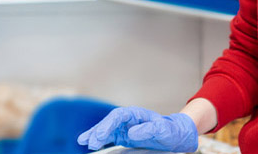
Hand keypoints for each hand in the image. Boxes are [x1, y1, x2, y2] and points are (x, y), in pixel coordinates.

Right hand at [77, 106, 197, 151]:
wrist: (174, 135)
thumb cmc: (169, 131)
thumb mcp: (163, 130)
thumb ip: (150, 129)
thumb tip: (132, 131)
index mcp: (137, 114)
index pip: (119, 116)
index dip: (108, 125)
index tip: (100, 136)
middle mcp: (128, 119)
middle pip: (110, 122)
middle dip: (99, 130)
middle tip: (90, 142)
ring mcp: (124, 128)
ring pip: (107, 129)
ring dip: (95, 134)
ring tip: (83, 141)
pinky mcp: (123, 137)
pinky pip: (109, 137)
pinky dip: (99, 139)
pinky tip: (89, 143)